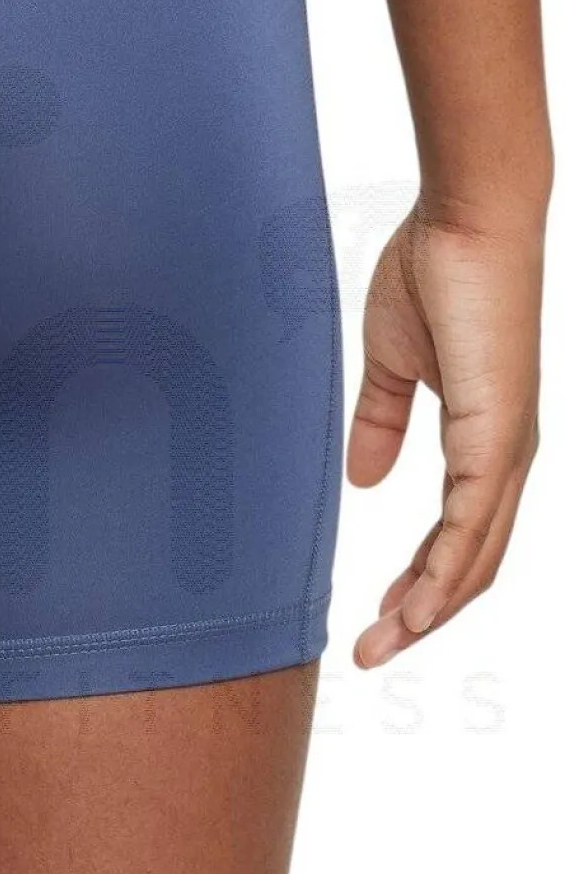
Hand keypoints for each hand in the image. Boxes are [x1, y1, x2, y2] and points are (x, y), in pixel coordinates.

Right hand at [348, 203, 542, 666]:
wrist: (467, 219)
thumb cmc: (435, 270)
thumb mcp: (393, 361)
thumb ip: (382, 421)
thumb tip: (366, 479)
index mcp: (484, 439)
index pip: (457, 534)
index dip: (419, 581)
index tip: (376, 617)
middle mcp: (505, 455)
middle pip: (472, 563)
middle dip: (422, 614)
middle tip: (372, 653)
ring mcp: (507, 450)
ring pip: (476, 558)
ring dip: (430, 610)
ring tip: (383, 645)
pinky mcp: (497, 437)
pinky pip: (473, 525)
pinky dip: (446, 573)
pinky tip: (417, 607)